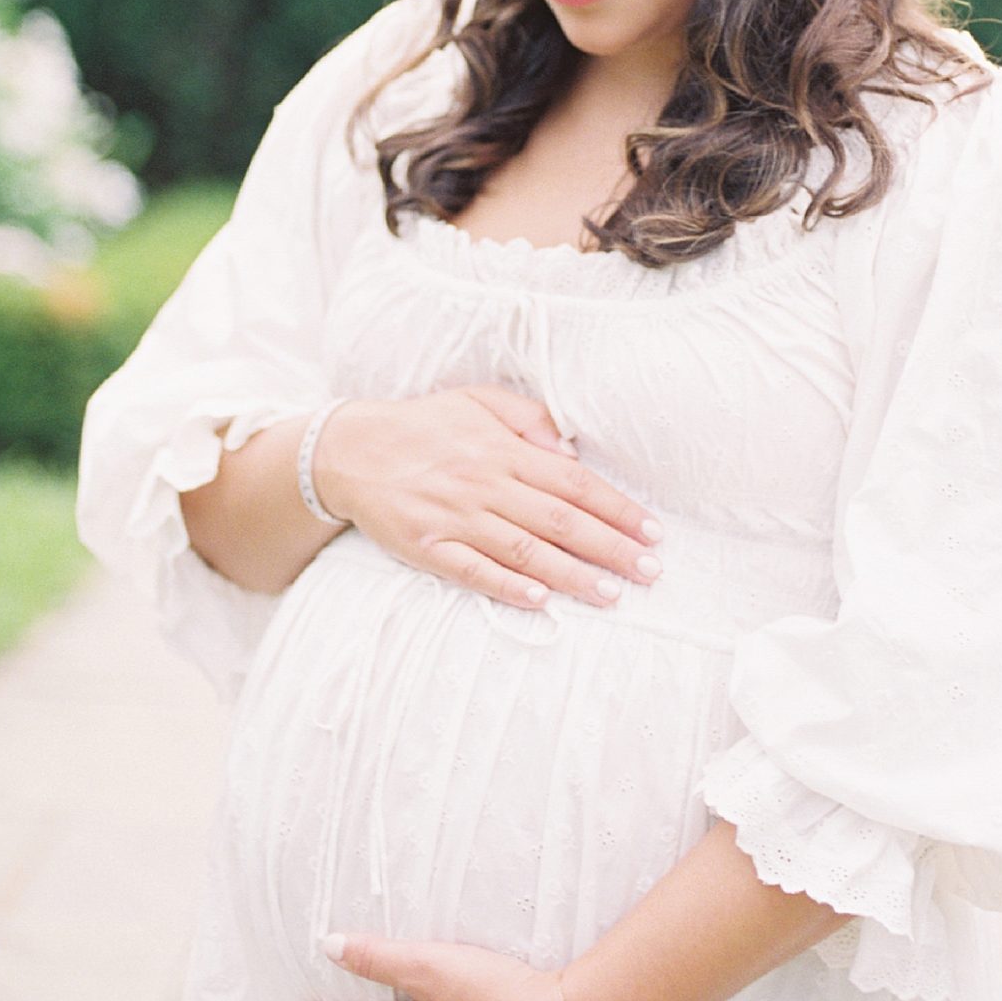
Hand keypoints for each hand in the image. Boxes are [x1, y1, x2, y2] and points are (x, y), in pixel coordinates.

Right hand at [310, 384, 663, 613]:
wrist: (349, 449)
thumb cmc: (424, 425)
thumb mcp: (478, 400)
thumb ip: (530, 419)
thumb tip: (572, 449)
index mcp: (503, 450)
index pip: (574, 483)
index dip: (618, 508)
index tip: (652, 532)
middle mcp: (485, 484)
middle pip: (560, 520)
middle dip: (611, 548)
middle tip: (650, 572)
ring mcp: (455, 517)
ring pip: (524, 550)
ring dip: (571, 574)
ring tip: (611, 594)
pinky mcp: (427, 546)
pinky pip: (472, 570)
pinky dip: (507, 586)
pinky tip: (539, 600)